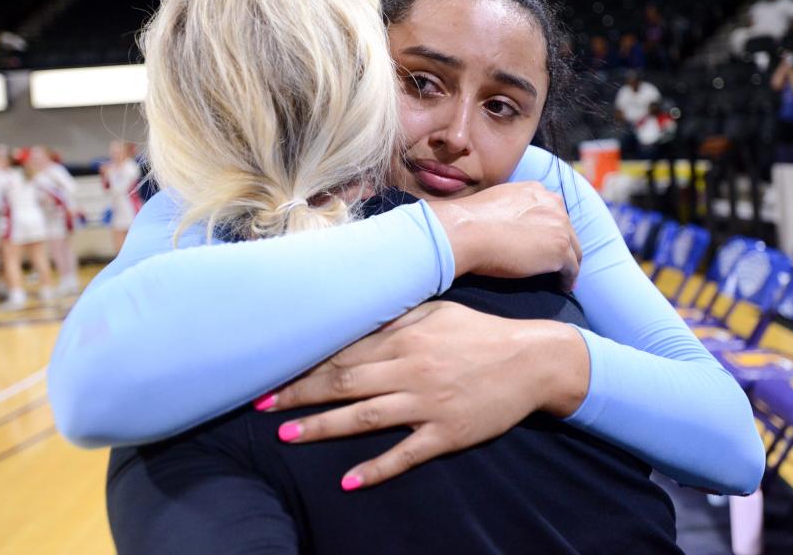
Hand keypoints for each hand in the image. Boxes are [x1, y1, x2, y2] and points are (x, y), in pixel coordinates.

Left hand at [254, 301, 588, 489]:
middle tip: (261, 405)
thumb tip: (353, 323)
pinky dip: (376, 468)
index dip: (305, 364)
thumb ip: (395, 319)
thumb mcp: (437, 312)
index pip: (343, 354)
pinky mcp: (446, 434)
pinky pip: (405, 454)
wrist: (531, 361)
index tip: (272, 372)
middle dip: (299, 395)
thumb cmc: (480, 332)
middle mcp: (410, 371)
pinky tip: (349, 480)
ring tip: (286, 436)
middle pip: (344, 384)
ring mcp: (427, 405)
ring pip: (365, 418)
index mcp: (405, 339)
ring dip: (323, 428)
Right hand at [429, 182, 581, 291]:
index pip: (552, 212)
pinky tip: (561, 288)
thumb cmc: (469, 222)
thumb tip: (507, 225)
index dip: (550, 229)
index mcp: (536, 190)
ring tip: (561, 280)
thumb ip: (511, 208)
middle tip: (556, 265)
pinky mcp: (560, 249)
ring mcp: (559, 226)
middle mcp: (552, 204)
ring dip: (568, 264)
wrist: (465, 232)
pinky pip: (571, 269)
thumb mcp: (496, 202)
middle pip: (567, 230)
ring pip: (573, 249)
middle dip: (562, 246)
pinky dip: (567, 279)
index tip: (545, 243)